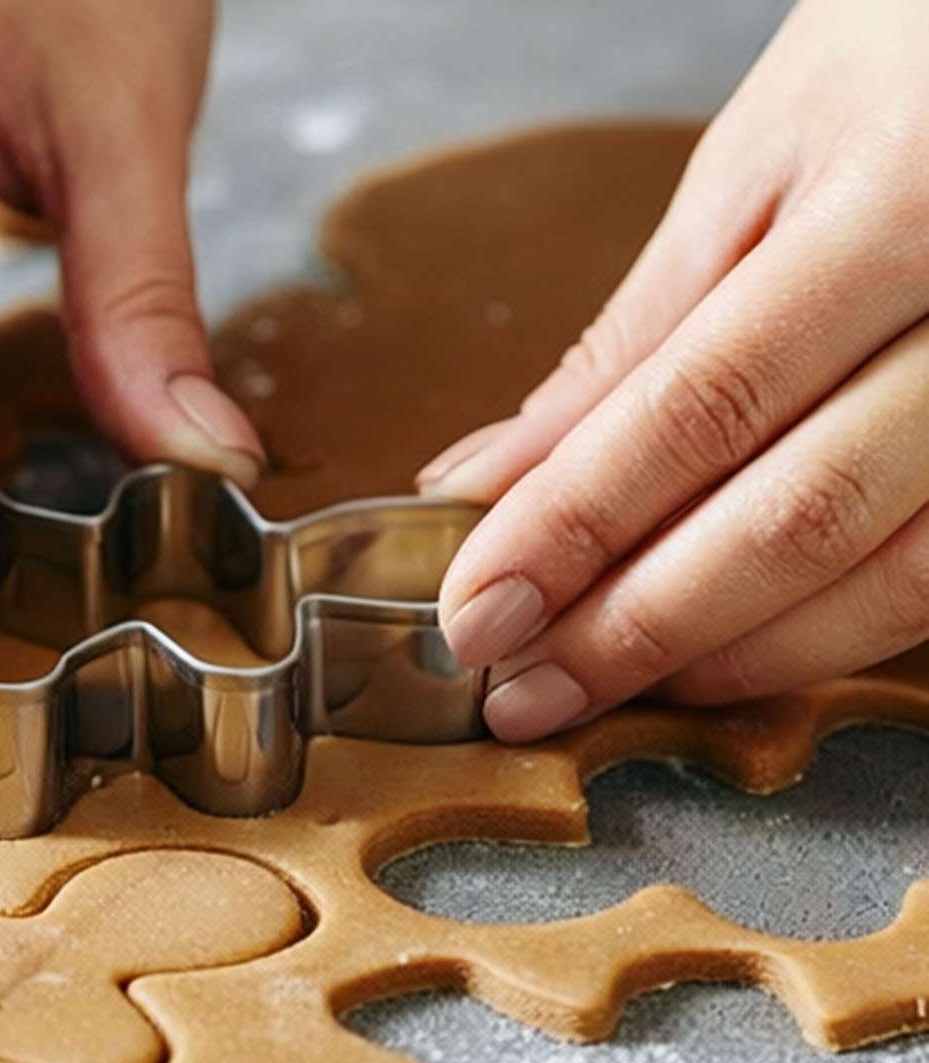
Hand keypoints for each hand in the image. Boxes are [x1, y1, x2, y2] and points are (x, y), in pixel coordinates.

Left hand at [418, 0, 928, 739]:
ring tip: (599, 687)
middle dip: (635, 626)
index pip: (707, 404)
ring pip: (884, 582)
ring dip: (724, 657)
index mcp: (907, 204)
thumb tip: (490, 481)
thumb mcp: (759, 165)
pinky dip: (814, 639)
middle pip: (798, 518)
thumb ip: (634, 341)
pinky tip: (718, 656)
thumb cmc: (908, 72)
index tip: (478, 607)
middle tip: (520, 688)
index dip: (575, 525)